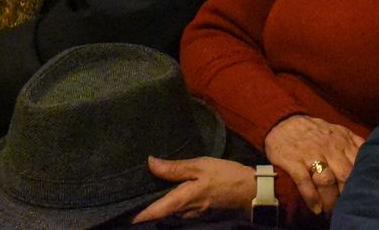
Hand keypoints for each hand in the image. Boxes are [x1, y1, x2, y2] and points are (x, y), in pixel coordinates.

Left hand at [130, 157, 254, 221]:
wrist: (253, 191)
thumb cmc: (226, 176)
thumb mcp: (201, 166)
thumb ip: (175, 167)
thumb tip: (150, 163)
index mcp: (182, 200)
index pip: (155, 211)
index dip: (140, 215)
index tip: (126, 215)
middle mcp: (186, 213)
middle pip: (162, 213)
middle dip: (150, 208)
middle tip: (136, 197)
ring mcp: (195, 215)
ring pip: (173, 212)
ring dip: (162, 206)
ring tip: (151, 193)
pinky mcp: (203, 213)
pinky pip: (183, 211)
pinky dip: (175, 204)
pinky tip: (174, 193)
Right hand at [263, 114, 364, 215]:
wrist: (283, 121)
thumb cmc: (314, 131)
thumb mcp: (338, 131)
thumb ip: (355, 143)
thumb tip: (374, 156)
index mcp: (343, 141)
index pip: (359, 164)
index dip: (362, 182)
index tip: (364, 196)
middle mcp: (329, 148)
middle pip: (345, 175)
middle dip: (348, 195)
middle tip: (347, 209)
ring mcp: (311, 154)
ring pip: (326, 180)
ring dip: (331, 199)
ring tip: (332, 213)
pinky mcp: (293, 161)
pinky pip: (304, 181)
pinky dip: (311, 196)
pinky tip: (316, 208)